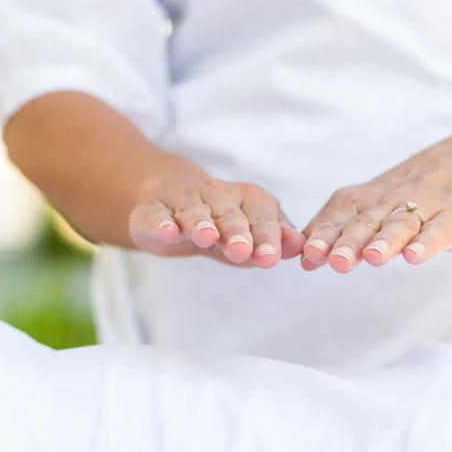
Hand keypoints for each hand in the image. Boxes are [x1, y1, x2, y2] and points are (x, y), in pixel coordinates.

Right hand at [129, 178, 304, 267]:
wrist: (174, 213)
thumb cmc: (224, 229)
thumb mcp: (252, 236)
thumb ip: (276, 241)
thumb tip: (299, 246)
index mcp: (248, 198)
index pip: (262, 216)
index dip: (267, 236)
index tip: (270, 258)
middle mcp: (216, 193)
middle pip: (229, 213)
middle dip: (237, 232)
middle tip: (242, 251)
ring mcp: (183, 200)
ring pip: (194, 211)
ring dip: (201, 224)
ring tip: (208, 238)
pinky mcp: (152, 212)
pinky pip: (156, 216)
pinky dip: (161, 224)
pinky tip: (167, 232)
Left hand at [300, 141, 451, 272]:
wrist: (451, 169)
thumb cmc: (394, 201)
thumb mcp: (361, 209)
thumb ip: (331, 232)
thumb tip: (303, 262)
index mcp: (361, 202)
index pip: (338, 220)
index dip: (324, 236)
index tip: (311, 254)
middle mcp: (387, 204)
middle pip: (366, 224)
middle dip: (351, 242)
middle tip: (338, 262)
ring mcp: (421, 210)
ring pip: (399, 226)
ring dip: (386, 241)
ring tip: (374, 257)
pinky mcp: (450, 220)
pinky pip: (438, 232)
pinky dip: (427, 244)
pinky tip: (414, 257)